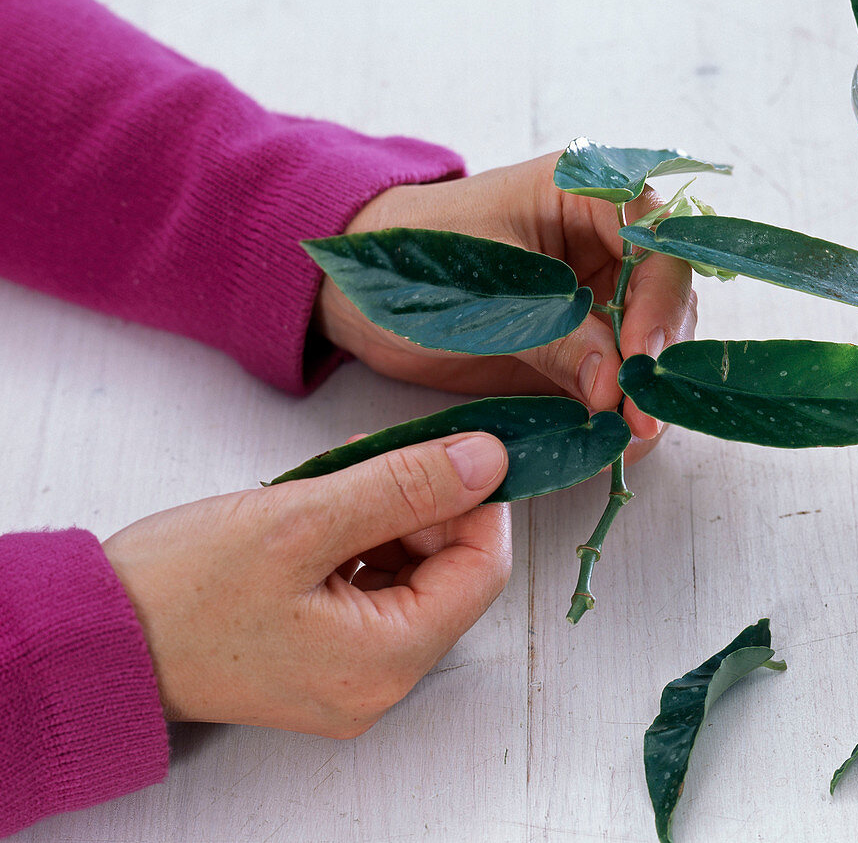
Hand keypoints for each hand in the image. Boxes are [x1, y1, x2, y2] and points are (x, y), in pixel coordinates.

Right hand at [103, 433, 509, 737]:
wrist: (96, 638)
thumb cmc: (181, 589)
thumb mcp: (301, 520)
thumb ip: (404, 488)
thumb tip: (488, 461)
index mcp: (386, 660)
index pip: (482, 569)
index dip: (478, 502)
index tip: (456, 449)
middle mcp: (380, 681)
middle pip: (447, 573)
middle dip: (424, 504)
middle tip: (377, 455)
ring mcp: (351, 675)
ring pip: (409, 577)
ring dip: (388, 518)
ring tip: (336, 482)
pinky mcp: (324, 659)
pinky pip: (369, 592)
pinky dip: (359, 543)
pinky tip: (323, 513)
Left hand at [313, 151, 697, 464]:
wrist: (365, 293)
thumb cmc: (417, 260)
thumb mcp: (486, 293)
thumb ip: (555, 335)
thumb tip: (616, 386)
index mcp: (587, 195)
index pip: (656, 242)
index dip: (660, 301)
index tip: (642, 358)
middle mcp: (605, 243)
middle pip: (667, 297)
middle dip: (658, 359)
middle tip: (641, 417)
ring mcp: (597, 295)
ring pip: (650, 342)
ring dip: (645, 391)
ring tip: (629, 438)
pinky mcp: (580, 343)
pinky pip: (615, 375)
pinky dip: (618, 408)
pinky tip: (612, 439)